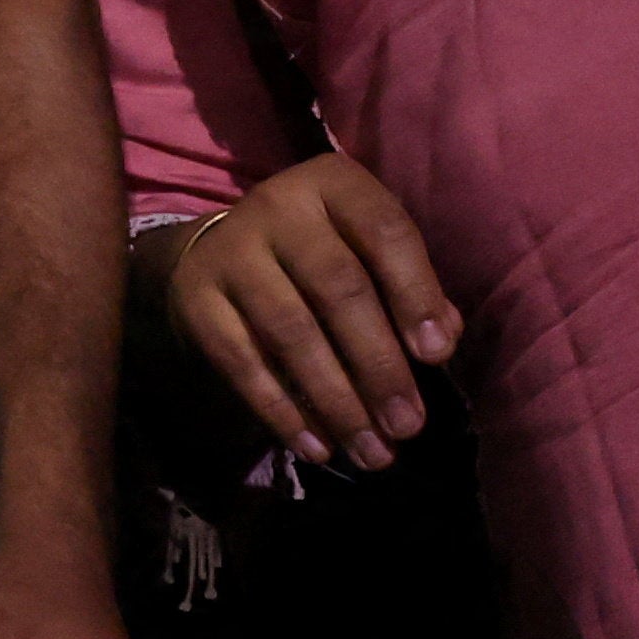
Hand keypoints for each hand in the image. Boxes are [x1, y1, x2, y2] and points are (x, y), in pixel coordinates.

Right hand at [147, 147, 463, 468]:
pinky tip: (318, 446)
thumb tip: (443, 338)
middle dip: (379, 364)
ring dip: (337, 400)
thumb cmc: (322, 257)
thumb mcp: (368, 254)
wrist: (220, 254)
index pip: (384, 229)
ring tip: (372, 452)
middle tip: (407, 426)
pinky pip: (242, 361)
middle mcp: (278, 205)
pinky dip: (283, 410)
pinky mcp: (195, 297)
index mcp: (333, 185)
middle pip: (337, 286)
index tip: (436, 355)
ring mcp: (230, 250)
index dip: (415, 292)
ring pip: (290, 330)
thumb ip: (411, 290)